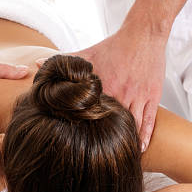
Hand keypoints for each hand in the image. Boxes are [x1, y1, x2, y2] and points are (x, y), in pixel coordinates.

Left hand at [71, 25, 166, 151]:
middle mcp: (121, 93)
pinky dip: (144, 136)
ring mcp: (138, 96)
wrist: (144, 34)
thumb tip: (38, 64)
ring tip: (118, 155)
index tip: (78, 143)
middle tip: (97, 157)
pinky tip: (139, 148)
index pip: (91, 113)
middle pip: (111, 122)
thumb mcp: (88, 53)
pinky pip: (149, 121)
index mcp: (103, 86)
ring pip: (131, 124)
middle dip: (105, 138)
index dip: (85, 128)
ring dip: (125, 140)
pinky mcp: (152, 96)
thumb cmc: (115, 45)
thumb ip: (64, 60)